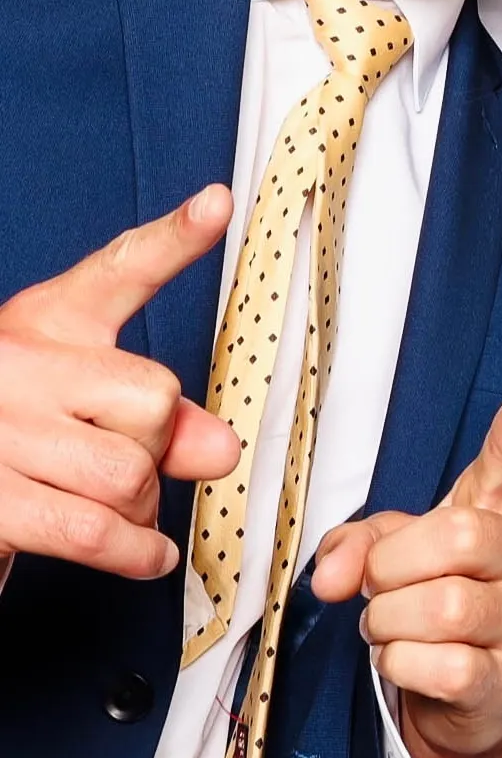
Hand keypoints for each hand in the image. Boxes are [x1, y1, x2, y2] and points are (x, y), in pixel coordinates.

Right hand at [0, 185, 238, 579]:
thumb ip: (160, 416)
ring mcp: (0, 431)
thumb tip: (223, 451)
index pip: (120, 270)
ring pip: (128, 471)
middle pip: (153, 402)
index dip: (176, 237)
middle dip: (160, 449)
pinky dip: (133, 551)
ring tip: (130, 509)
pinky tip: (145, 553)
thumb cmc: (14, 427)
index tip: (218, 203)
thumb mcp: (80, 396)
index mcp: (49, 319)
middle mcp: (20, 363)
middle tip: (136, 464)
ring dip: (143, 507)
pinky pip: (90, 530)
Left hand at [313, 360, 501, 757]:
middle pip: (458, 536)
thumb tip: (330, 578)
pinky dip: (401, 665)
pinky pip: (445, 667)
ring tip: (387, 626)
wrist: (467, 691)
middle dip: (391, 565)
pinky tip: (405, 660)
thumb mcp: (393, 555)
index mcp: (499, 507)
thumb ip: (357, 545)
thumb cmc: (432, 596)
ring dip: (387, 622)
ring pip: (444, 607)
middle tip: (377, 583)